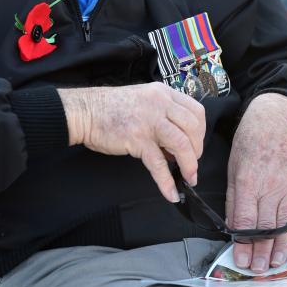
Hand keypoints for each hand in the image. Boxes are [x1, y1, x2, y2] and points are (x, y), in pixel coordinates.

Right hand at [58, 83, 205, 202]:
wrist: (85, 111)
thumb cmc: (111, 107)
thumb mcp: (144, 100)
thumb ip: (162, 114)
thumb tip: (176, 143)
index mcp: (163, 93)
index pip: (196, 111)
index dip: (201, 132)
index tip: (196, 145)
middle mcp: (159, 104)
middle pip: (193, 127)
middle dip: (197, 150)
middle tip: (192, 163)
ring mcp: (149, 120)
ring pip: (182, 144)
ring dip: (190, 165)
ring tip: (189, 178)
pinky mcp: (137, 138)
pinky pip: (158, 164)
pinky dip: (166, 181)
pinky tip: (170, 193)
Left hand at [226, 93, 286, 272]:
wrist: (277, 115)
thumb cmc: (250, 136)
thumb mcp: (233, 162)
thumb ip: (234, 194)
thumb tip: (233, 221)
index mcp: (249, 181)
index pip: (246, 220)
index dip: (243, 243)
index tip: (240, 259)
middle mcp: (271, 187)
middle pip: (266, 227)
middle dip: (260, 251)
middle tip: (256, 270)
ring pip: (285, 223)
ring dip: (280, 246)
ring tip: (274, 264)